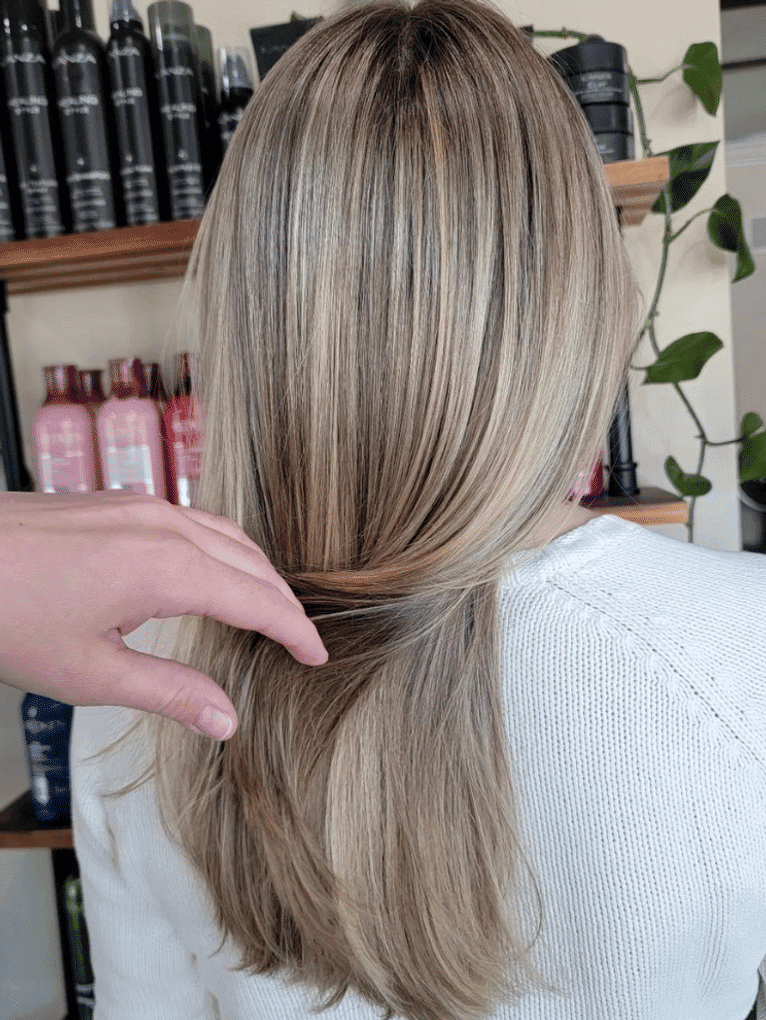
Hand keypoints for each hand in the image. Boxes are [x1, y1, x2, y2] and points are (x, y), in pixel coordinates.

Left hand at [0, 491, 326, 738]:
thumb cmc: (9, 614)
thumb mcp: (90, 672)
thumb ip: (169, 691)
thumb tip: (227, 720)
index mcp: (167, 569)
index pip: (258, 601)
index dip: (294, 631)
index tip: (317, 656)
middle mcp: (166, 526)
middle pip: (252, 563)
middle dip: (282, 602)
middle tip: (299, 640)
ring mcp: (142, 505)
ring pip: (227, 535)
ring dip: (256, 572)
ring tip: (266, 610)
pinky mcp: (120, 501)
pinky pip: (195, 520)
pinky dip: (222, 550)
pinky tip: (209, 574)